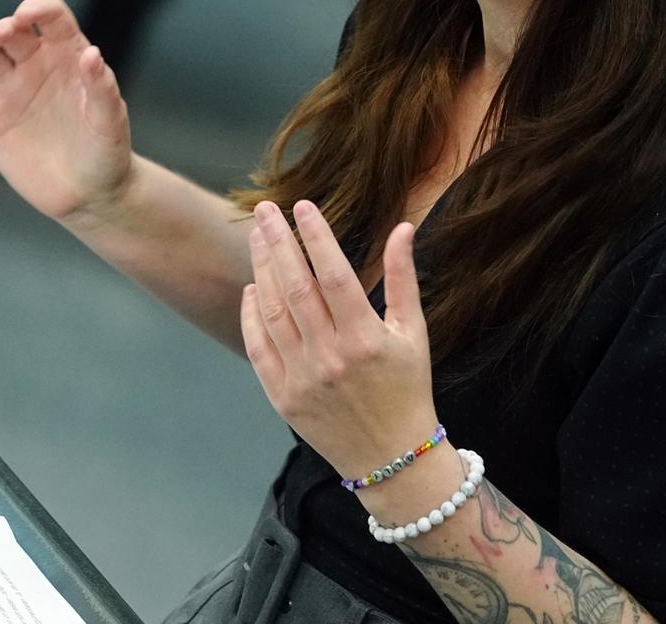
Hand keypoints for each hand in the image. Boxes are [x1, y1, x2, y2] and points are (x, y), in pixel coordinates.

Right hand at [0, 0, 134, 222]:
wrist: (88, 195)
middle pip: (13, 32)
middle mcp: (35, 65)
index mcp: (67, 55)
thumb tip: (91, 54)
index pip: (52, 18)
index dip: (38, 8)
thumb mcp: (111, 121)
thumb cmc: (106, 152)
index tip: (28, 14)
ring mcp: (10, 91)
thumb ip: (102, 88)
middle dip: (3, 27)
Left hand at [240, 199, 437, 478]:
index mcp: (365, 339)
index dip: (316, 237)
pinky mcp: (282, 396)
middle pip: (295, 288)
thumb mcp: (414, 334)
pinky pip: (258, 347)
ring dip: (262, 270)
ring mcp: (301, 378)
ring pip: (272, 312)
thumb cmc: (407, 389)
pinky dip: (251, 315)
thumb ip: (404, 278)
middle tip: (264, 210)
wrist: (391, 459)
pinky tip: (253, 287)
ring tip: (257, 238)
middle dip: (278, 243)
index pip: (334, 275)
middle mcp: (330, 357)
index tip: (302, 206)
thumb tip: (402, 228)